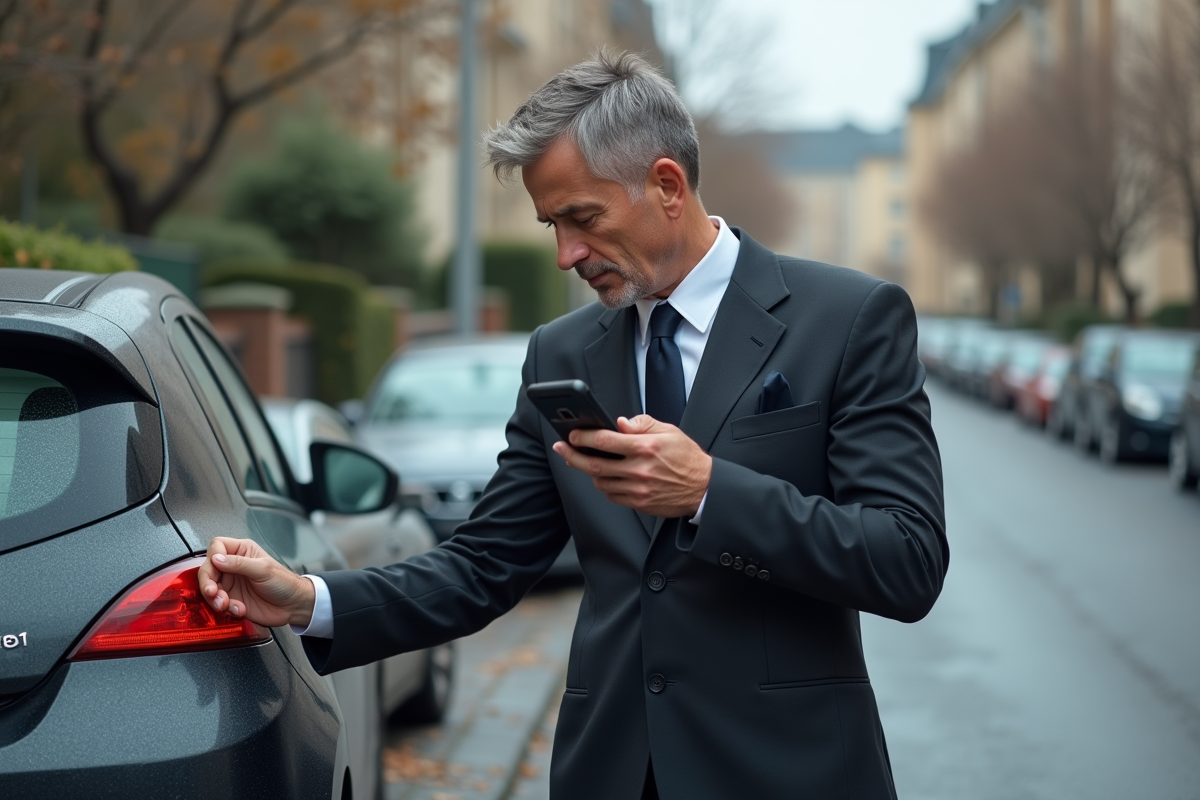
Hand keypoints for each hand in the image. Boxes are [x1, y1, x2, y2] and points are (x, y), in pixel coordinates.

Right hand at [197, 537, 315, 627]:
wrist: (293, 606)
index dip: (213, 556)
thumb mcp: (263, 569)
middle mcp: (233, 566)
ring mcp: (231, 584)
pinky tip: (239, 609)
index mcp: (242, 551)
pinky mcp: (232, 600)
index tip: (216, 567)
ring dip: (215, 598)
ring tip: (226, 604)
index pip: (217, 546)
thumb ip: (239, 563)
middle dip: (208, 582)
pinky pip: (218, 603)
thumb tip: (216, 558)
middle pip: (208, 569)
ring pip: (210, 588)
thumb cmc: (284, 583)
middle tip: (213, 592)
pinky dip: (225, 608)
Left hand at [552, 415, 711, 517]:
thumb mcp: (669, 431)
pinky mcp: (639, 503)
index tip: (572, 434)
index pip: (605, 441)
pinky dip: (605, 485)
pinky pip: (612, 495)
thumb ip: (642, 424)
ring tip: (585, 461)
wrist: (704, 488)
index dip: (584, 437)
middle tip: (562, 449)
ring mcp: (638, 489)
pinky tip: (605, 476)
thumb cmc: (687, 457)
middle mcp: (639, 469)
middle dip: (573, 455)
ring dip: (589, 471)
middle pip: (595, 465)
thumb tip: (620, 423)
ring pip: (601, 481)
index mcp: (645, 448)